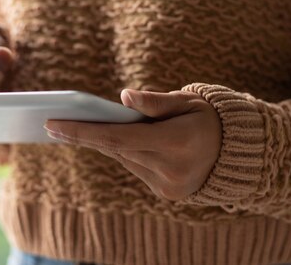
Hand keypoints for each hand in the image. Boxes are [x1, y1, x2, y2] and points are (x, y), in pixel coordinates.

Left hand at [44, 89, 221, 200]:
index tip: (53, 124)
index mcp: (177, 141)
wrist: (237, 154)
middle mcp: (171, 168)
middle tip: (52, 123)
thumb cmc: (210, 118)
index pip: (118, 137)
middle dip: (84, 135)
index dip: (82, 131)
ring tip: (76, 128)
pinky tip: (112, 140)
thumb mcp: (187, 101)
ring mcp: (168, 184)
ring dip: (104, 142)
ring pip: (123, 159)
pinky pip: (135, 168)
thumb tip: (123, 97)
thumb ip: (155, 101)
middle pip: (115, 149)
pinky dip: (124, 152)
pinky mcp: (166, 193)